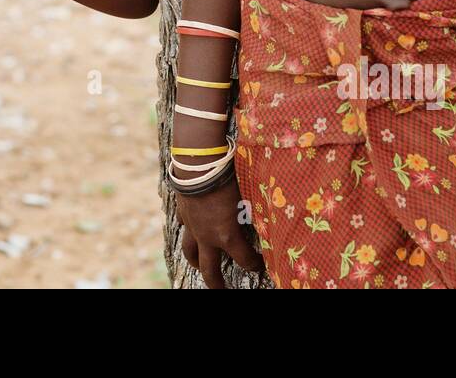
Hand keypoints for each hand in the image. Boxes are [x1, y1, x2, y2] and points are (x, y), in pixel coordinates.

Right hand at [175, 174, 264, 288]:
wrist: (197, 164)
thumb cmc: (227, 178)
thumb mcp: (248, 196)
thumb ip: (257, 211)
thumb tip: (273, 216)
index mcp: (227, 235)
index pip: (244, 260)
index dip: (255, 265)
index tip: (261, 265)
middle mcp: (207, 236)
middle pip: (209, 269)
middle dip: (216, 283)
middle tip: (221, 291)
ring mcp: (192, 225)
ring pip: (190, 251)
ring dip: (196, 262)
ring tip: (200, 266)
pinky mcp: (182, 211)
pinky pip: (184, 226)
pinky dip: (189, 229)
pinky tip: (192, 227)